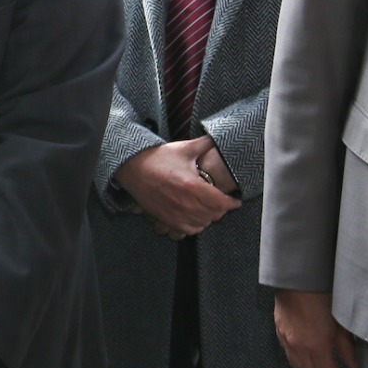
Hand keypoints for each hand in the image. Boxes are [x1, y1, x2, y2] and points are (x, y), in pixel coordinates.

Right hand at [116, 137, 239, 236]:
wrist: (132, 167)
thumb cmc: (157, 158)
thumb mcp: (184, 148)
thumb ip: (205, 144)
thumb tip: (220, 138)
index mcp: (193, 186)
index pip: (222, 202)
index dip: (232, 203)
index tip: (236, 200)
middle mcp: (185, 203)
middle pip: (214, 214)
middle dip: (221, 208)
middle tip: (222, 201)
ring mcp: (175, 213)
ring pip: (203, 223)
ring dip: (209, 217)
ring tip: (209, 208)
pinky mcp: (166, 219)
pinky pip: (188, 230)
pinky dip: (196, 225)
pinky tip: (196, 217)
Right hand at [275, 289, 356, 367]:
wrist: (298, 279)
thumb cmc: (322, 296)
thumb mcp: (341, 324)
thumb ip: (346, 348)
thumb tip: (352, 365)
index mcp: (316, 346)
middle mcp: (298, 347)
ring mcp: (286, 340)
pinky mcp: (278, 332)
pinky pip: (289, 355)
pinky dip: (300, 362)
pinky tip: (307, 359)